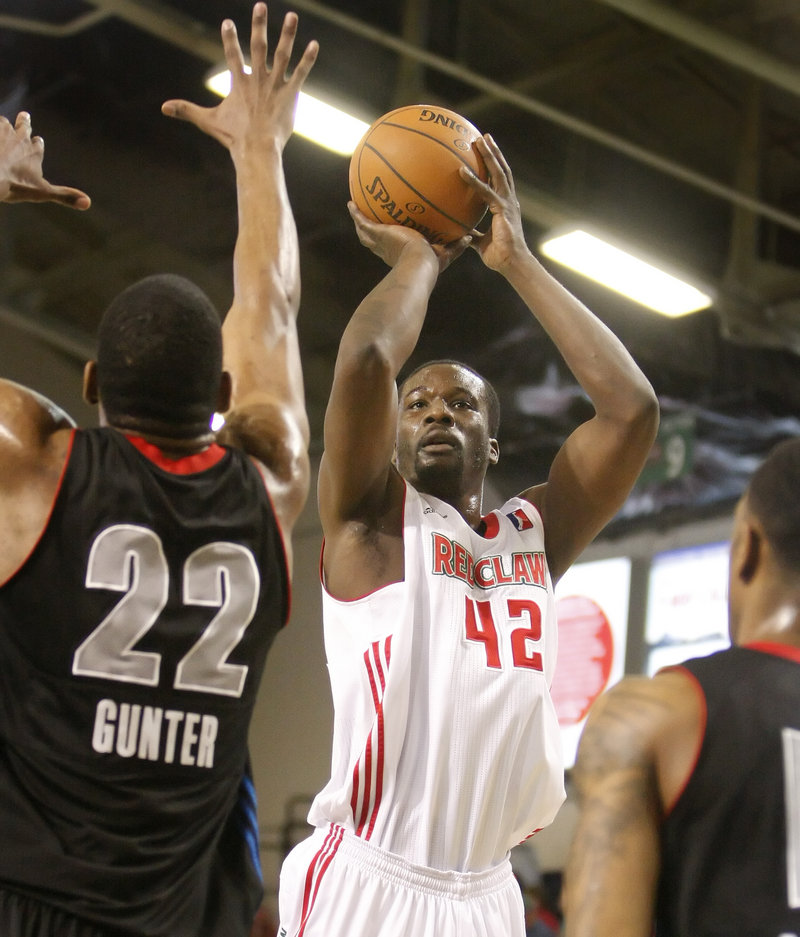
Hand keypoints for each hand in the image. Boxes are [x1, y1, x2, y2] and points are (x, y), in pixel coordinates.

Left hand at [0, 112, 89, 209]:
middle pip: (24, 126)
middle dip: (24, 122)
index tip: (37, 140)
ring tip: (3, 124)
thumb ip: (65, 196)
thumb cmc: (16, 185)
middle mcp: (20, 138)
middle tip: (24, 115)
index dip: (37, 144)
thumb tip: (88, 203)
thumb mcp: (42, 193)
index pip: (38, 144)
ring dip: (4, 125)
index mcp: (35, 152)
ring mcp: (2, 132)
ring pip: (4, 123)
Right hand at [161, 3, 317, 154]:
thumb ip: (187, 110)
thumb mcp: (208, 121)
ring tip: (292, 15)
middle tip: (259, 4)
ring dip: (287, 34)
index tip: (228, 22)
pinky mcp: (291, 95)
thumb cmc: (233, 137)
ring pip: (282, 54)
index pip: (233, 55)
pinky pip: (301, 73)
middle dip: (258, 25)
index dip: (229, 38)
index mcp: (239, 83)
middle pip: (258, 46)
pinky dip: (308, 59)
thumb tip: (163, 107)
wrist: (256, 149)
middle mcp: (258, 79)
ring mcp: (275, 85)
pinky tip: (315, 45)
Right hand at [348, 201, 470, 272]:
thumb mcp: (446, 254)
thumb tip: (469, 237)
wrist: (419, 266)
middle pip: (375, 241)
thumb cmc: (431, 266)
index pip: (394, 247)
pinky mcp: (378, 234)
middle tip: (368, 222)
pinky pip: (363, 221)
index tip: (392, 235)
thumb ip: (456, 245)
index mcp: (401, 254)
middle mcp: (388, 249)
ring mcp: (381, 242)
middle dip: (371, 232)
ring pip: (365, 232)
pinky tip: (351, 203)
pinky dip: (356, 213)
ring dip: (360, 222)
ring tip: (355, 210)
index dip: (391, 241)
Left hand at [460, 134, 527, 271]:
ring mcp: (507, 203)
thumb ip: (472, 233)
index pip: (500, 180)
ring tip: (479, 140)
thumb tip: (460, 231)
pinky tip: (462, 170)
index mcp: (505, 206)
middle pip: (501, 170)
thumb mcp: (480, 242)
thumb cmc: (499, 256)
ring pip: (498, 173)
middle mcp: (509, 200)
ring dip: (489, 155)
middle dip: (493, 152)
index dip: (494, 165)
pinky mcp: (502, 210)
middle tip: (483, 137)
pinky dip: (474, 180)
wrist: (511, 264)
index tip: (486, 151)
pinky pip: (486, 192)